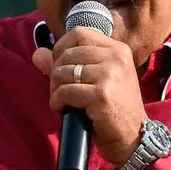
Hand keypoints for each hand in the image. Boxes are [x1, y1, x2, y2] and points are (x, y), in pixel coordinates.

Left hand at [32, 27, 146, 165]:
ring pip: (62, 72)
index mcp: (117, 49)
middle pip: (67, 54)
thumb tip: (37, 54)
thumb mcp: (94, 80)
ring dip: (56, 90)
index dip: (61, 47)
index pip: (78, 33)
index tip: (61, 65)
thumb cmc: (111, 108)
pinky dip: (58, 102)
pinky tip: (66, 110)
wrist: (133, 137)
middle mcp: (116, 57)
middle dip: (56, 74)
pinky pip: (64, 91)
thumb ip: (65, 63)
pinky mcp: (101, 94)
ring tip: (66, 101)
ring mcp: (110, 75)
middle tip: (62, 91)